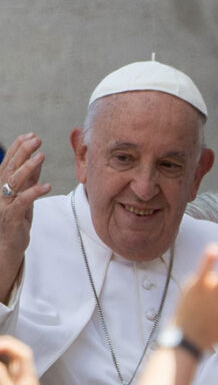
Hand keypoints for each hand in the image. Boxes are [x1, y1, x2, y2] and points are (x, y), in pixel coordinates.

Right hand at [0, 134, 50, 301]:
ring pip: (14, 182)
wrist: (5, 248)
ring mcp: (3, 204)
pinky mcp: (11, 217)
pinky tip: (46, 185)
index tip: (30, 135)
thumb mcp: (23, 197)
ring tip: (41, 156)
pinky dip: (34, 192)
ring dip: (28, 167)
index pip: (9, 162)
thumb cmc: (15, 221)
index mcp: (1, 186)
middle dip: (22, 152)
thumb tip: (37, 161)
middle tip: (36, 139)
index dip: (18, 147)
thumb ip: (28, 180)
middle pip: (10, 168)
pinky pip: (22, 202)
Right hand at [0, 336, 46, 384]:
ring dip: (3, 360)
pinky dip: (2, 373)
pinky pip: (7, 380)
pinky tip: (1, 371)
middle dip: (5, 349)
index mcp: (28, 380)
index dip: (9, 345)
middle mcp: (25, 383)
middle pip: (17, 359)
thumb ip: (2, 377)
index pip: (23, 354)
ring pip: (11, 369)